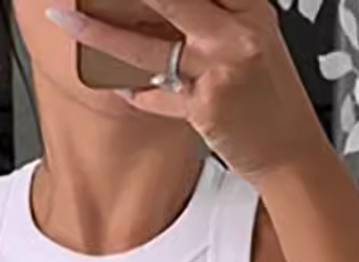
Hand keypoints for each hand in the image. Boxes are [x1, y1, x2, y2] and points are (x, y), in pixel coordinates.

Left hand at [46, 0, 326, 186]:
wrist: (290, 150)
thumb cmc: (268, 95)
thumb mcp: (250, 37)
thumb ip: (209, 15)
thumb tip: (158, 6)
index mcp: (249, 6)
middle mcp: (237, 33)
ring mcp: (221, 70)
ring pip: (148, 47)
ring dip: (100, 34)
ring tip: (67, 21)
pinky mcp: (206, 108)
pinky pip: (156, 95)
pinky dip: (135, 92)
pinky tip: (120, 87)